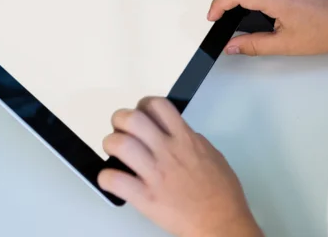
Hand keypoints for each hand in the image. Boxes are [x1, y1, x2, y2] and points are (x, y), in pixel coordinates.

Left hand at [98, 97, 261, 236]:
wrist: (222, 222)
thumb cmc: (222, 193)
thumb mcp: (212, 154)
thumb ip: (191, 140)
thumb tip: (177, 133)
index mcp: (185, 139)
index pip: (158, 106)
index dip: (143, 105)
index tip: (140, 113)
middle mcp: (168, 151)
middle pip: (133, 119)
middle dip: (120, 119)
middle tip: (120, 129)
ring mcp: (156, 174)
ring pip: (120, 144)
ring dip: (111, 144)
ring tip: (113, 151)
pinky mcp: (146, 197)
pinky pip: (115, 180)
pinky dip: (106, 177)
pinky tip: (110, 178)